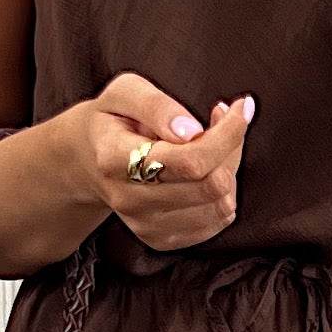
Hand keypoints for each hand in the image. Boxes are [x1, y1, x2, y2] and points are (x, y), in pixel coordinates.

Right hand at [83, 73, 253, 247]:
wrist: (89, 158)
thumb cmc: (114, 119)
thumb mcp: (126, 92)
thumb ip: (157, 106)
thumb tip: (192, 132)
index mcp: (115, 158)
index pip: (189, 161)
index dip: (227, 135)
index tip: (241, 107)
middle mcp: (127, 198)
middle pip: (210, 185)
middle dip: (230, 149)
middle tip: (223, 122)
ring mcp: (144, 224)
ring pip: (219, 204)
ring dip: (229, 170)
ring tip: (211, 144)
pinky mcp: (160, 239)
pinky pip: (217, 222)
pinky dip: (224, 193)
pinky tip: (207, 170)